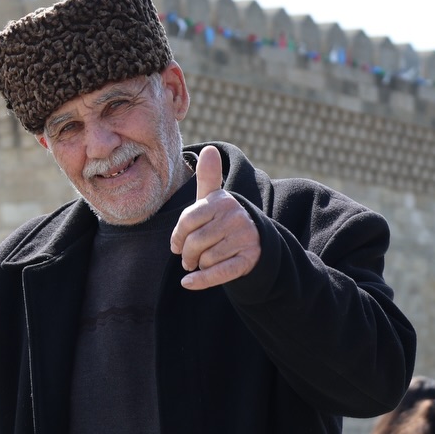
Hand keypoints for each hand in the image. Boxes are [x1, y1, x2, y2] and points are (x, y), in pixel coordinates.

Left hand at [170, 146, 260, 289]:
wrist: (257, 241)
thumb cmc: (225, 220)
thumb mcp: (216, 200)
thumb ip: (209, 178)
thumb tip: (210, 149)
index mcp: (222, 201)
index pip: (187, 222)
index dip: (177, 237)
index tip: (176, 245)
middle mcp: (236, 217)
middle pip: (195, 242)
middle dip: (187, 255)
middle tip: (188, 259)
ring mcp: (244, 238)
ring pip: (206, 259)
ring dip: (200, 266)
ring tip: (203, 263)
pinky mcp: (249, 259)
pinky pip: (220, 273)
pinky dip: (201, 281)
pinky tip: (188, 283)